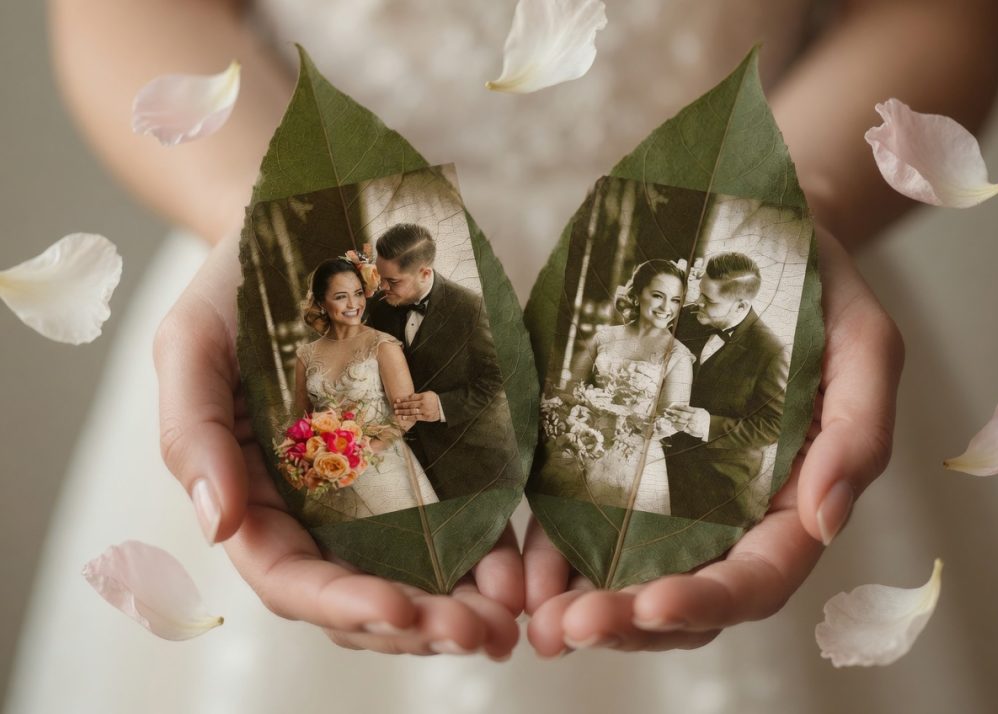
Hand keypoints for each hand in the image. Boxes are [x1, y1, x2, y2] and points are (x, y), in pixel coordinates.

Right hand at [155, 235, 521, 657]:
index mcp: (255, 493)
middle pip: (360, 590)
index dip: (341, 604)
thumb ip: (191, 433)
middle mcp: (315, 505)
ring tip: (509, 620)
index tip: (398, 610)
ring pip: (413, 573)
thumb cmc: (236, 286)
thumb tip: (216, 526)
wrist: (305, 228)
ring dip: (459, 607)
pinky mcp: (425, 458)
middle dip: (415, 623)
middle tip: (478, 633)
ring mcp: (373, 487)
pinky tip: (523, 570)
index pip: (290, 576)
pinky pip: (459, 519)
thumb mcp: (192, 344)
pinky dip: (488, 554)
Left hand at [394, 391, 441, 421]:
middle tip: (394, 406)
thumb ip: (419, 395)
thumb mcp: (428, 394)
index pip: (411, 397)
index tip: (397, 400)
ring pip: (411, 411)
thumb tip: (409, 397)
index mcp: (423, 396)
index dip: (403, 399)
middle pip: (410, 404)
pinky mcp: (425, 417)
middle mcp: (423, 403)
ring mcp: (424, 411)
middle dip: (401, 405)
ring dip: (403, 412)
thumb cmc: (435, 400)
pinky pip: (415, 417)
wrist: (444, 407)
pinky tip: (403, 417)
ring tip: (396, 412)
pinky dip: (408, 417)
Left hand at [523, 228, 903, 654]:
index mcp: (792, 496)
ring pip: (634, 571)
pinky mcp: (621, 459)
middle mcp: (732, 509)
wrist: (753, 235)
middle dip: (632, 620)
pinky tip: (525, 572)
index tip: (653, 606)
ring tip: (538, 616)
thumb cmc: (820, 288)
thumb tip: (825, 521)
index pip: (757, 574)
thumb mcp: (863, 344)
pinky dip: (557, 553)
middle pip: (687, 590)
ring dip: (586, 603)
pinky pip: (586, 518)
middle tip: (569, 627)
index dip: (708, 600)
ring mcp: (673, 490)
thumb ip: (858, 432)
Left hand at [662, 404, 710, 439]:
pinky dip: (677, 426)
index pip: (685, 408)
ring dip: (673, 419)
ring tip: (667, 417)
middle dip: (673, 412)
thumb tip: (683, 406)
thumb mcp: (701, 411)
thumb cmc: (705, 418)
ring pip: (680, 421)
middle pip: (681, 414)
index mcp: (696, 412)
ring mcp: (692, 424)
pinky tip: (672, 424)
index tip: (671, 405)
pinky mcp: (691, 430)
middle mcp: (693, 418)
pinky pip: (682, 428)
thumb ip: (692, 409)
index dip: (677, 407)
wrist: (712, 427)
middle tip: (666, 410)